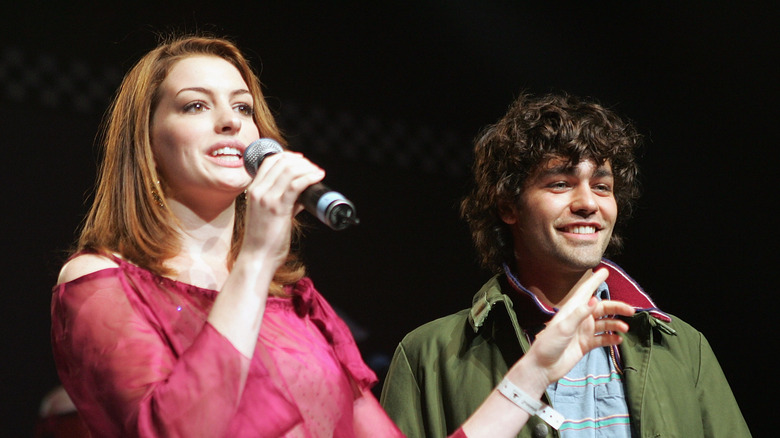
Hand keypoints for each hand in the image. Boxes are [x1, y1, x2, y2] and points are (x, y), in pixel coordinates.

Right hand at [241, 151, 324, 266]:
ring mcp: (267, 198)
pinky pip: (295, 184)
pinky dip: (309, 177)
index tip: (302, 161)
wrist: (257, 257)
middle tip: (313, 169)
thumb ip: (286, 201)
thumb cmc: (264, 239)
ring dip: (307, 168)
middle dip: (302, 162)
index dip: (288, 156)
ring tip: (317, 173)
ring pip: (289, 170)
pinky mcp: (278, 208)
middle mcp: (258, 191)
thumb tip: (303, 193)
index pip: (270, 161)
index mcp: (253, 190)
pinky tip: (318, 177)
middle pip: (281, 162)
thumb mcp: (271, 214)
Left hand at [507, 268, 634, 391]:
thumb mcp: (563, 328)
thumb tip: (594, 299)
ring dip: (615, 324)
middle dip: (616, 308)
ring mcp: (583, 331)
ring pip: (604, 323)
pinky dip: (610, 338)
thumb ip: (579, 314)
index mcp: (572, 310)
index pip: (586, 292)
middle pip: (601, 308)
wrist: (543, 367)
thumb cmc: (548, 344)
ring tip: (625, 328)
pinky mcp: (585, 344)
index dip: (595, 280)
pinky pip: (602, 338)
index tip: (605, 270)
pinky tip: (618, 340)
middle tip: (631, 310)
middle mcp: (579, 318)